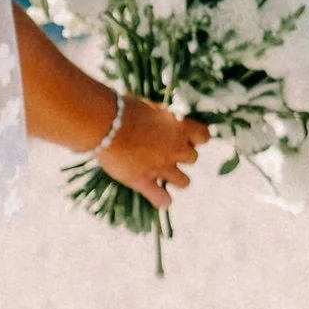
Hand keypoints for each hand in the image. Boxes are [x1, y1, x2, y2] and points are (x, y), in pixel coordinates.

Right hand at [98, 96, 208, 212]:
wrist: (105, 124)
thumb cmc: (124, 109)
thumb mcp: (150, 108)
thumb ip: (162, 119)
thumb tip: (164, 121)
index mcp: (180, 127)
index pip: (204, 136)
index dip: (195, 137)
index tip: (185, 136)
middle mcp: (175, 149)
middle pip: (193, 158)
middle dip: (183, 156)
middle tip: (167, 152)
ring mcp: (161, 167)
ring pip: (184, 182)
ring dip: (178, 179)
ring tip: (165, 175)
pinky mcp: (143, 181)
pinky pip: (162, 199)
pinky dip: (162, 200)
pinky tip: (161, 199)